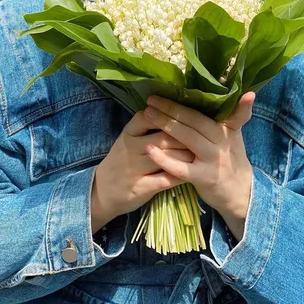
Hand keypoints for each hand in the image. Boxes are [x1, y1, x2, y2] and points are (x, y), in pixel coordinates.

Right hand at [91, 111, 191, 232]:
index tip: (186, 118)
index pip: (149, 116)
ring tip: (200, 154)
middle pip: (164, 137)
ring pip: (167, 158)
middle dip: (186, 138)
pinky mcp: (141, 187)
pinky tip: (192, 173)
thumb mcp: (128, 139)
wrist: (102, 192)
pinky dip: (181, 175)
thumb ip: (148, 126)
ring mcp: (135, 169)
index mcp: (128, 134)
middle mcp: (130, 148)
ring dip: (187, 155)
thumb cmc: (121, 161)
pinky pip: (166, 179)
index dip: (170, 116)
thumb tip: (178, 112)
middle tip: (201, 138)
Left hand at [141, 93, 254, 219]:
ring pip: (188, 138)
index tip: (185, 86)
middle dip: (172, 108)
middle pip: (196, 120)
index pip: (220, 109)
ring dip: (166, 125)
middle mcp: (222, 141)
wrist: (238, 192)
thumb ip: (228, 116)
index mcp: (229, 128)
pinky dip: (164, 158)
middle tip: (152, 98)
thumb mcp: (233, 135)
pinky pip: (180, 167)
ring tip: (147, 113)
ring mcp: (213, 160)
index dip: (202, 97)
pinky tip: (149, 148)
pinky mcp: (203, 178)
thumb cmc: (229, 158)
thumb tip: (223, 90)